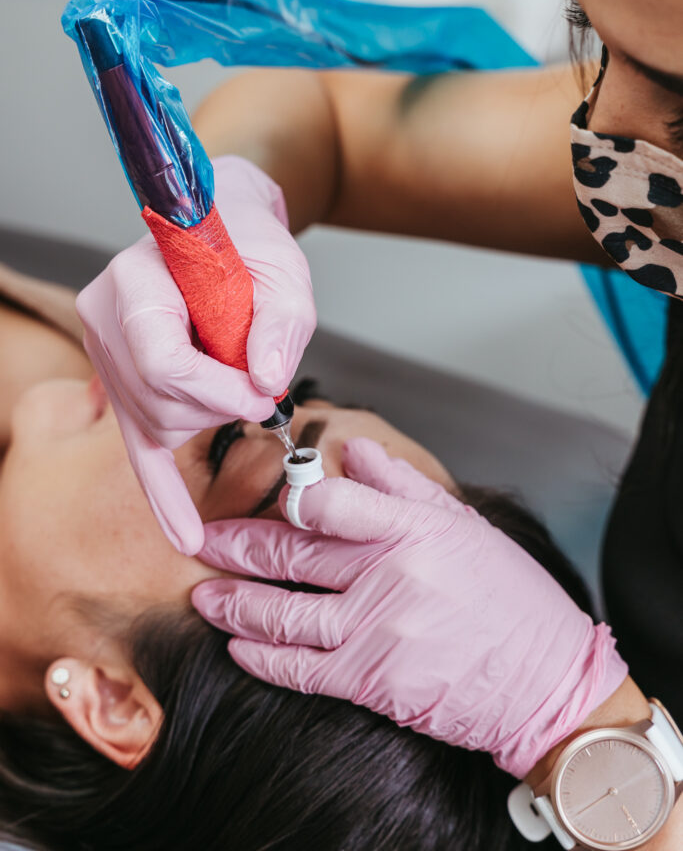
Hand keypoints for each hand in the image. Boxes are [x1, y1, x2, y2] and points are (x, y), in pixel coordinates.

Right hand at [76, 156, 315, 554]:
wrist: (223, 229)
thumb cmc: (250, 243)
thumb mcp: (284, 270)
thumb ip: (281, 322)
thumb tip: (267, 384)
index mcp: (135, 283)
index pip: (164, 365)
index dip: (220, 392)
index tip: (264, 394)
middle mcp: (106, 320)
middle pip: (161, 403)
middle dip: (222, 408)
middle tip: (262, 385)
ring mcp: (108, 355)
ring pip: (158, 426)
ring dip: (213, 418)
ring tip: (237, 376)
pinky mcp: (126, 385)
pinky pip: (139, 451)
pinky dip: (163, 495)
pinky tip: (185, 535)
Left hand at [193, 437, 626, 776]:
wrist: (545, 682)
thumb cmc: (511, 599)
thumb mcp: (464, 525)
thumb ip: (402, 484)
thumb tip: (352, 448)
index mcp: (413, 528)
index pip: (332, 501)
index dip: (289, 496)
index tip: (266, 493)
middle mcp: (390, 574)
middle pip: (294, 554)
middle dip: (238, 545)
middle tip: (203, 539)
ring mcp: (378, 630)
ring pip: (284, 612)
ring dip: (235, 603)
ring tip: (204, 595)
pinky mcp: (373, 681)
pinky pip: (302, 668)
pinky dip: (262, 657)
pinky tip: (237, 646)